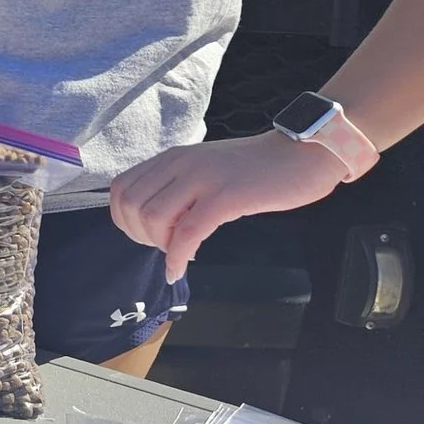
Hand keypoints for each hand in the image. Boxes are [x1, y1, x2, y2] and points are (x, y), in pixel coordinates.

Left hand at [110, 132, 348, 280]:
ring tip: (178, 254)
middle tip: (165, 247)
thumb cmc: (256, 169)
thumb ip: (177, 186)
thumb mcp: (205, 169)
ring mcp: (204, 178)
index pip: (121, 188)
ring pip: (154, 218)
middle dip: (140, 236)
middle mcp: (181, 163)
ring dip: (160, 245)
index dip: (124, 219)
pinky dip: (178, 257)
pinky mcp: (228, 197)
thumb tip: (152, 220)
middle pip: (132, 205)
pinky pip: (188, 232)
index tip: (147, 234)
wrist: (302, 154)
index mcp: (172, 158)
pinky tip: (181, 269)